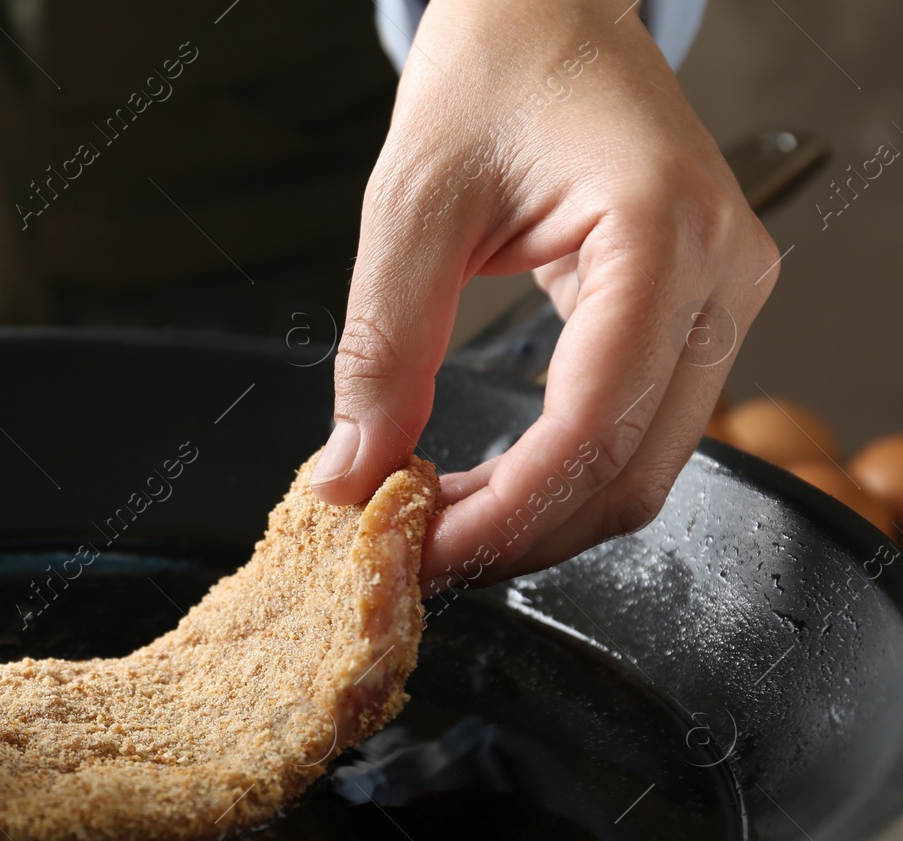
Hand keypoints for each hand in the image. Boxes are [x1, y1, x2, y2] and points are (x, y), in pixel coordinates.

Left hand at [309, 0, 780, 591]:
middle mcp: (720, 274)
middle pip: (633, 470)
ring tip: (441, 523)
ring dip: (539, 516)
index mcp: (664, 231)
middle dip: (519, 532)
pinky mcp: (694, 316)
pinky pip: (639, 432)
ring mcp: (721, 299)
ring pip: (645, 468)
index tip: (422, 546)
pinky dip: (560, 477)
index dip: (506, 510)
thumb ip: (383, 345)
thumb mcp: (412, 205)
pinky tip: (488, 484)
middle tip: (417, 553)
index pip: (596, 423)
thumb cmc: (493, 77)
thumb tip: (352, 469)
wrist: (547, 18)